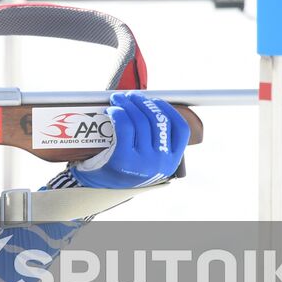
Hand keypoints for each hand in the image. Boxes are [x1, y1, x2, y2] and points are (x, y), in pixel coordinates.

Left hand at [67, 92, 188, 188]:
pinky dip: (118, 113)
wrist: (100, 186)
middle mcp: (160, 161)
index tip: (156, 100)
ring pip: (140, 121)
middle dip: (143, 102)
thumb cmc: (126, 165)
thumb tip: (152, 102)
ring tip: (118, 99)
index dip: (169, 109)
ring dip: (128, 104)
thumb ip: (157, 138)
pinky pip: (124, 126)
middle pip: (157, 120)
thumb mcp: (149, 158)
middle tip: (130, 95)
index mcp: (172, 160)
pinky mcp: (123, 159)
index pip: (180, 128)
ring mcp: (143, 161)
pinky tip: (113, 110)